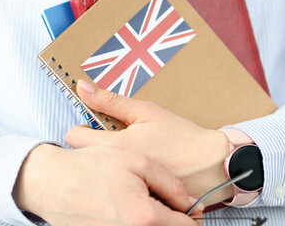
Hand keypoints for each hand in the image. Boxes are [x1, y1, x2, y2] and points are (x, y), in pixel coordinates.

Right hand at [13, 144, 202, 224]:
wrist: (51, 182)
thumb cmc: (91, 167)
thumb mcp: (137, 161)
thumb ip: (170, 184)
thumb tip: (189, 203)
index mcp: (145, 217)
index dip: (191, 216)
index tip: (187, 207)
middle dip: (172, 221)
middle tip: (164, 206)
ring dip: (152, 223)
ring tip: (140, 206)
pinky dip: (133, 223)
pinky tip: (124, 212)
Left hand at [65, 80, 232, 203]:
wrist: (211, 164)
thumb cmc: (180, 137)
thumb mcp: (145, 112)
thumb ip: (109, 101)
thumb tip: (82, 87)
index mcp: (116, 145)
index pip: (73, 138)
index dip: (81, 129)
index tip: (92, 128)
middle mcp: (116, 169)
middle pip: (83, 158)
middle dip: (91, 149)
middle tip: (111, 144)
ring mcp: (125, 186)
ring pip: (99, 173)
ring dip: (105, 166)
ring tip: (124, 160)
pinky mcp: (135, 198)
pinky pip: (116, 188)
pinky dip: (120, 181)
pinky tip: (134, 175)